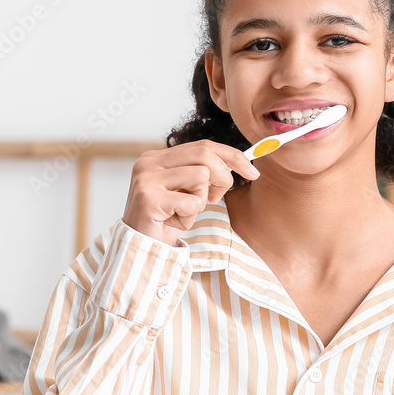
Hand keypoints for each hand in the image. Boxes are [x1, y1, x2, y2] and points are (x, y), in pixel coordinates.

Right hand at [123, 139, 259, 246]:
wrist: (140, 249)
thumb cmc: (165, 221)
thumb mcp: (186, 191)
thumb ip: (202, 173)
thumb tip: (238, 162)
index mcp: (157, 157)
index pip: (202, 146)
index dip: (232, 156)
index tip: (252, 171)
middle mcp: (148, 162)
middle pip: (205, 154)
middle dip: (223, 177)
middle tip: (216, 199)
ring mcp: (147, 178)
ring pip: (201, 176)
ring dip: (200, 201)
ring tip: (183, 213)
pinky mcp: (149, 198)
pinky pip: (191, 201)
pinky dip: (189, 217)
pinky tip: (173, 222)